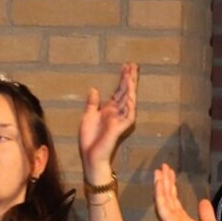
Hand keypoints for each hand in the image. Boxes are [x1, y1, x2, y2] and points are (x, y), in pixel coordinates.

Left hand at [79, 63, 138, 177]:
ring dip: (131, 88)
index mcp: (109, 110)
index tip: (126, 66)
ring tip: (132, 75)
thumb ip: (92, 104)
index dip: (122, 79)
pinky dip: (130, 104)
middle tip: (134, 65)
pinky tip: (131, 94)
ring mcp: (120, 120)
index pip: (118, 91)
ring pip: (129, 101)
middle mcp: (117, 113)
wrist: (90, 156)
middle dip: (130, 79)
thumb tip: (94, 89)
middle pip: (126, 93)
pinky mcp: (120, 127)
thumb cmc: (89, 140)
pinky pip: (129, 114)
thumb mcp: (88, 117)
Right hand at [154, 163, 221, 220]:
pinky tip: (159, 181)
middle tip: (163, 166)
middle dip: (165, 181)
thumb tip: (203, 201)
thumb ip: (206, 213)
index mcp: (183, 219)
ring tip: (159, 169)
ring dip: (160, 183)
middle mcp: (175, 219)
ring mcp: (171, 220)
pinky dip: (159, 192)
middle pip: (167, 196)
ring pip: (163, 198)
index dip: (172, 186)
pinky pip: (162, 204)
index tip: (171, 173)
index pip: (175, 200)